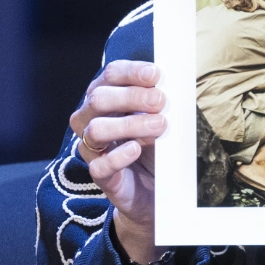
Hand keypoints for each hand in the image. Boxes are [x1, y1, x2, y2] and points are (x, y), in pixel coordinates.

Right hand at [69, 60, 165, 261]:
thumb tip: (174, 83)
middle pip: (99, 99)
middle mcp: (91, 120)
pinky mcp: (99, 175)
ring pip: (96, 130)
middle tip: (161, 102)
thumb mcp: (159, 119)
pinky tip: (136, 149)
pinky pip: (100, 164)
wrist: (154, 191)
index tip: (156, 74)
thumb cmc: (155, 147)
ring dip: (130, 125)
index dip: (131, 72)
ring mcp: (92, 148)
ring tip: (159, 126)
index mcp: (105, 98)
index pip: (110, 75)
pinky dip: (119, 156)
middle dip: (132, 97)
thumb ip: (160, 101)